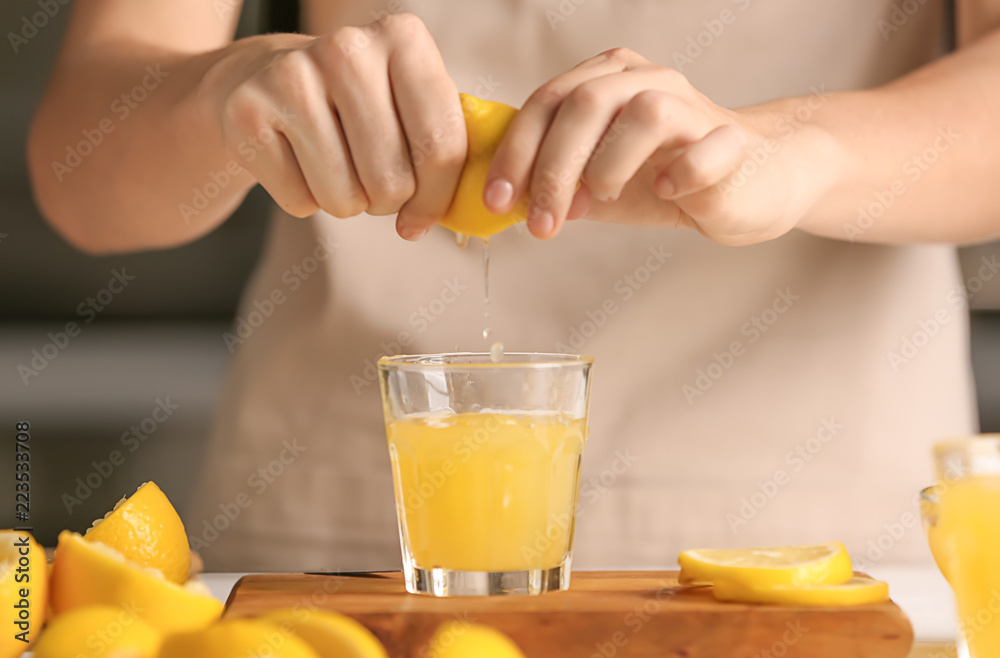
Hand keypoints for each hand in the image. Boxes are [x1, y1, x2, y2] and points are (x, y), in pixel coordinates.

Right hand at [201, 14, 465, 239]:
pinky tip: (297, 161)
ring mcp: (292, 76)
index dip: (438, 200)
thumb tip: (478, 214)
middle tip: (372, 181)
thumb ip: (450, 150)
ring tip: (336, 167)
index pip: (441, 148)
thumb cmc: (359, 106)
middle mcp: (348, 49)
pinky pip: (299, 201)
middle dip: (387, 201)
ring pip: (345, 198)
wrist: (266, 80)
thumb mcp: (411, 107)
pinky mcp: (248, 111)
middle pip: (393, 180)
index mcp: (404, 39)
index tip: (424, 217)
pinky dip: (304, 199)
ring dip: (346, 203)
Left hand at [484, 48, 838, 244]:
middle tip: (542, 223)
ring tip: (601, 202)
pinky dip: (680, 173)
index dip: (516, 152)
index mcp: (607, 80)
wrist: (748, 182)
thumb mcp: (596, 180)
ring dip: (608, 166)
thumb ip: (554, 183)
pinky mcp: (732, 142)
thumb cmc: (666, 176)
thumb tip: (501, 204)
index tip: (498, 201)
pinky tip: (666, 192)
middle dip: (552, 168)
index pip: (548, 102)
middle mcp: (647, 81)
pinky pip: (704, 150)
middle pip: (585, 103)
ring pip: (643, 112)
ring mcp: (693, 108)